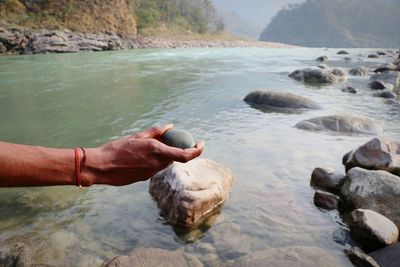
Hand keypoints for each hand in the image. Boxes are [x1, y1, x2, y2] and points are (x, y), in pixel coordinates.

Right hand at [83, 125, 203, 185]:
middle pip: (175, 158)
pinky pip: (155, 167)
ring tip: (150, 146)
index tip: (201, 144)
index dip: (197, 151)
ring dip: (164, 154)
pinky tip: (140, 155)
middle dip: (177, 149)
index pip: (185, 155)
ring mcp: (151, 173)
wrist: (101, 167)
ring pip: (164, 163)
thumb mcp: (137, 136)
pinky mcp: (144, 178)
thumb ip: (156, 131)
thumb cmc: (117, 149)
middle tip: (173, 139)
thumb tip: (170, 126)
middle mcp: (157, 164)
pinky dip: (154, 160)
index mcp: (157, 152)